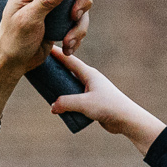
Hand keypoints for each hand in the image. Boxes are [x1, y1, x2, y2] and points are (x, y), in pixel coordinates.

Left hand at [0, 0, 93, 166]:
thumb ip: (43, 1)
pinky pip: (73, 23)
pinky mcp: (50, 28)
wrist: (0, 79)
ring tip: (69, 43)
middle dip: (81, 2)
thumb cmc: (4, 53)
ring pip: (76, 6)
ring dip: (80, 24)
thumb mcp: (25, 26)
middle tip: (78, 19)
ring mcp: (43, 11)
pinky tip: (68, 49)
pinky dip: (76, 35)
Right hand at [48, 52, 166, 153]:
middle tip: (41, 68)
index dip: (57, 53)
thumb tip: (52, 107)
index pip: (69, 60)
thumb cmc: (108, 106)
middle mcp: (90, 80)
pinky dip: (66, 101)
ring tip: (46, 88)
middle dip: (55, 70)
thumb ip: (66, 103)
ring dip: (60, 88)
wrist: (126, 119)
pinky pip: (75, 98)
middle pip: (68, 72)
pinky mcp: (92, 102)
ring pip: (71, 86)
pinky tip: (59, 106)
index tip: (46, 46)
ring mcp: (91, 91)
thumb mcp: (84, 103)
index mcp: (89, 74)